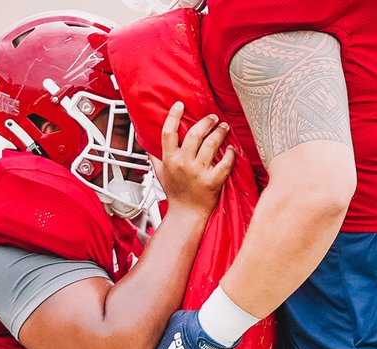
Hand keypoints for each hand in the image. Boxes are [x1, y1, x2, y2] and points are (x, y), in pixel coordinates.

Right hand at [160, 101, 234, 218]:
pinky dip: (230, 154)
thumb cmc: (175, 195)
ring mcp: (198, 173)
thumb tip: (145, 142)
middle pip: (195, 134)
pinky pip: (225, 163)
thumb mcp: (160, 174)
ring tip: (224, 127)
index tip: (180, 105)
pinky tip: (232, 149)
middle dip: (207, 122)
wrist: (186, 216)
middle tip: (213, 118)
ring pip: (211, 144)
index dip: (174, 116)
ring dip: (220, 132)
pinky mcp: (212, 182)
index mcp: (170, 160)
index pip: (169, 132)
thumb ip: (154, 157)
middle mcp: (183, 164)